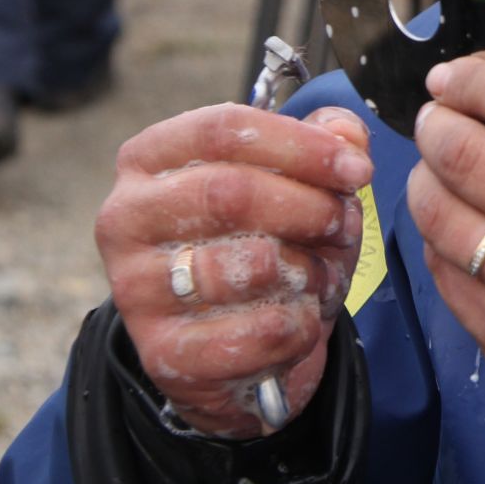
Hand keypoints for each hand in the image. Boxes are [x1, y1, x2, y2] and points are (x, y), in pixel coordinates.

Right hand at [95, 105, 372, 436]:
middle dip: (310, 208)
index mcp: (149, 159)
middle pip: (230, 193)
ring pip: (248, 265)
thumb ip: (324, 143)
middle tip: (344, 224)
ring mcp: (136, 288)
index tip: (357, 169)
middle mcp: (127, 217)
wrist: (232, 345)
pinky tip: (301, 316)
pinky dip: (300, 323)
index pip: (221, 130)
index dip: (301, 146)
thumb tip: (346, 132)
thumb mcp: (297, 181)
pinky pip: (257, 332)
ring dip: (308, 269)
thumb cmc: (262, 241)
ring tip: (321, 274)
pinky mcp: (162, 353)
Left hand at [408, 52, 484, 423]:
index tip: (454, 78)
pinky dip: (442, 239)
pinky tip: (461, 229)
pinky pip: (445, 274)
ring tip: (439, 170)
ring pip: (439, 216)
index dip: (474, 77)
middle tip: (437, 119)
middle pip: (466, 154)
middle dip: (438, 123)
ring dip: (427, 179)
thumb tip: (483, 94)